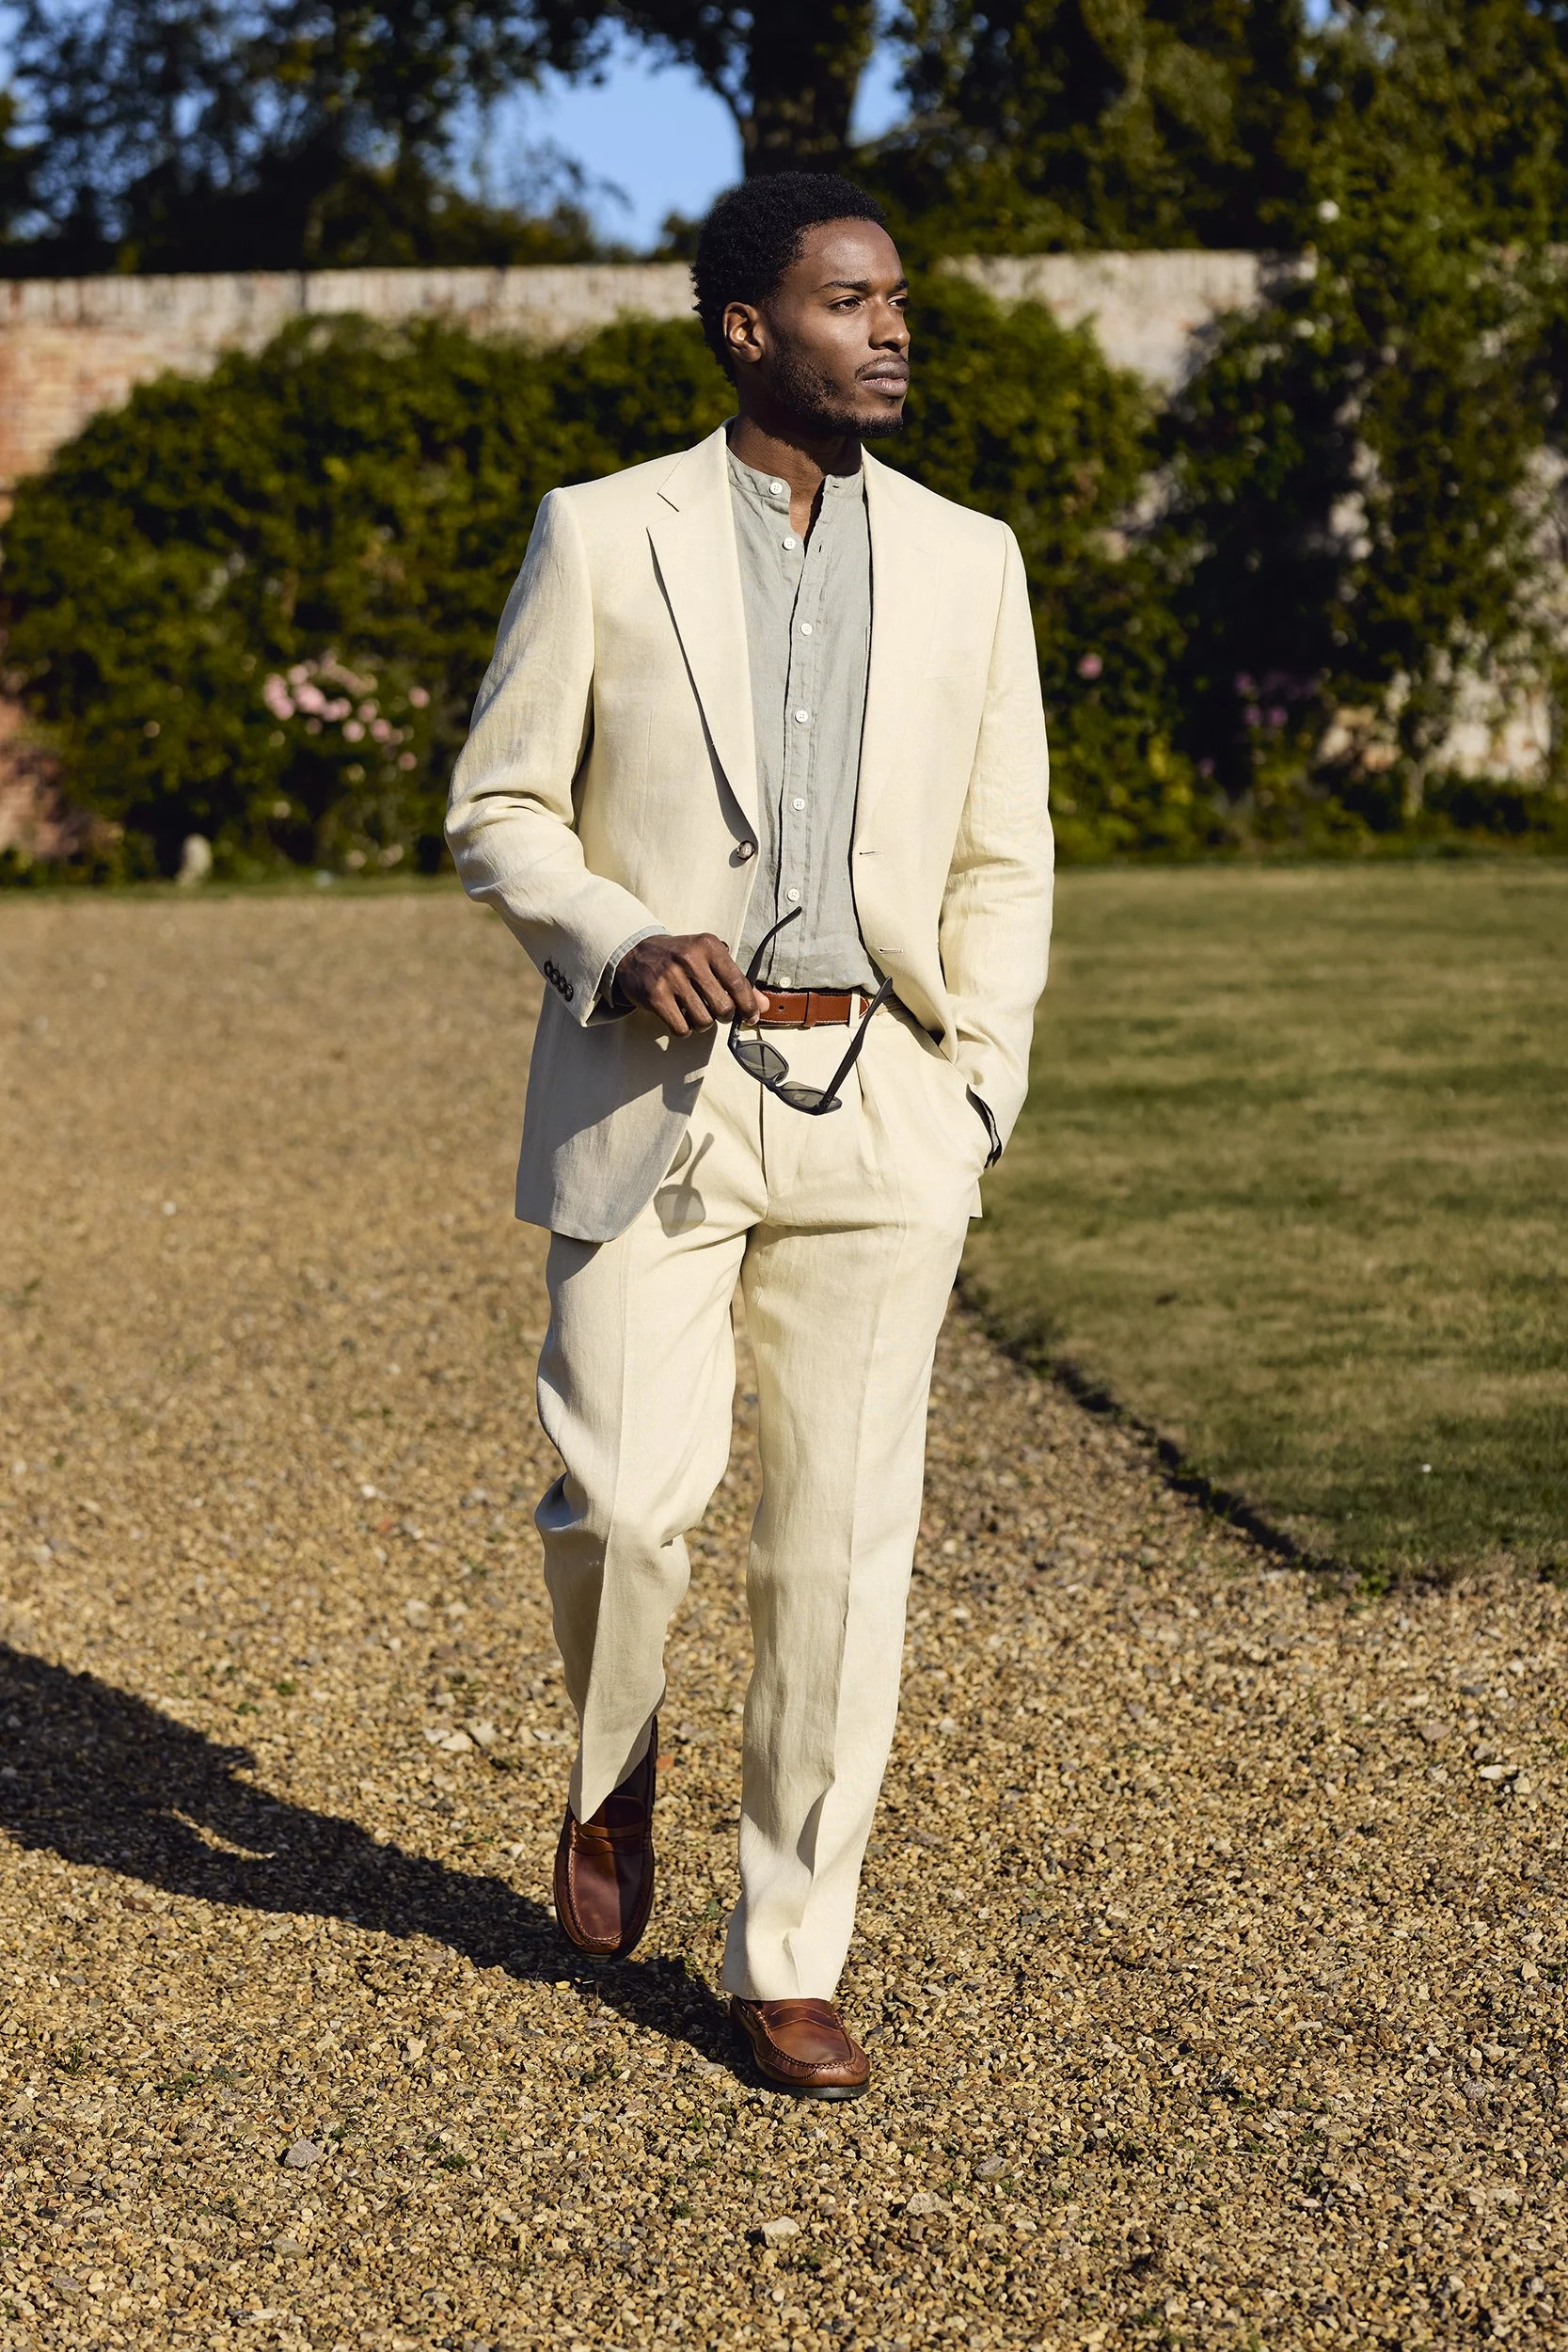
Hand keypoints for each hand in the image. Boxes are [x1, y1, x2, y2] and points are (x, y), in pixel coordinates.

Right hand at [616, 934, 769, 1036]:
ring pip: (703, 1021)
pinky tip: (680, 1016)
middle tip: (716, 1011)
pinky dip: (685, 1029)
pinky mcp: (655, 996)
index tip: (751, 1017)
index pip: (737, 983)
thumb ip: (736, 981)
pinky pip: (682, 1028)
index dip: (749, 1005)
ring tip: (695, 1012)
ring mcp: (671, 978)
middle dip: (723, 1016)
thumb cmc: (679, 958)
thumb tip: (762, 1005)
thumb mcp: (708, 959)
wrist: (635, 954)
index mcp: (708, 946)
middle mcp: (690, 959)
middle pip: (723, 1007)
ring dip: (703, 1024)